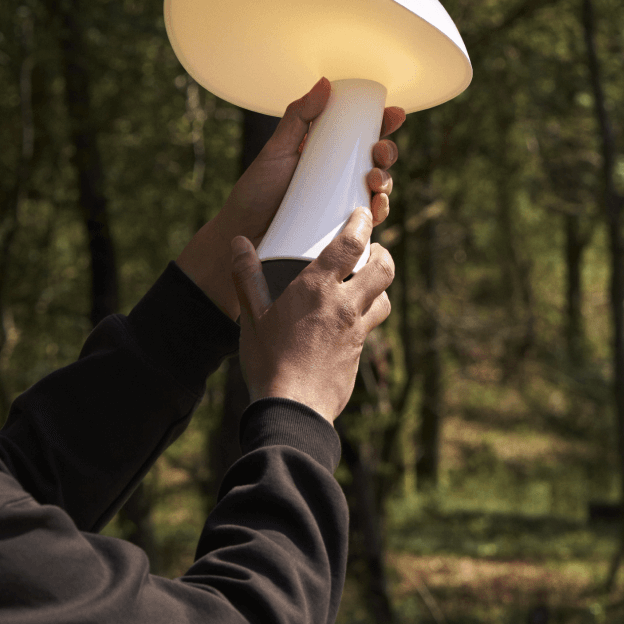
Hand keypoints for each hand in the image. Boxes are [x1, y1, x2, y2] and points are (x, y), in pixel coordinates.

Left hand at [176, 80, 403, 318]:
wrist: (243, 236)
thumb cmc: (255, 193)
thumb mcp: (276, 151)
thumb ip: (297, 117)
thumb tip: (324, 83)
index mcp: (325, 154)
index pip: (360, 134)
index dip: (382, 123)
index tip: (394, 114)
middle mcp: (338, 178)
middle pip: (375, 161)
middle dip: (387, 152)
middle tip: (379, 151)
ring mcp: (341, 204)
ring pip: (377, 190)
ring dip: (386, 181)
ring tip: (373, 180)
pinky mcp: (341, 231)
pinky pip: (369, 222)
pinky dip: (378, 213)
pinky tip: (375, 207)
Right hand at [232, 209, 394, 423]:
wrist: (293, 409)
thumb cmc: (269, 362)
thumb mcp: (252, 317)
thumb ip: (246, 277)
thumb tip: (239, 243)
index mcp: (316, 289)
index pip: (350, 245)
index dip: (360, 224)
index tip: (360, 214)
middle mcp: (344, 306)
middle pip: (382, 268)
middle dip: (382, 252)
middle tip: (372, 248)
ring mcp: (355, 331)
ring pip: (384, 298)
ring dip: (379, 286)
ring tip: (365, 282)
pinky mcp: (359, 353)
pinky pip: (372, 326)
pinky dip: (367, 315)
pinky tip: (350, 320)